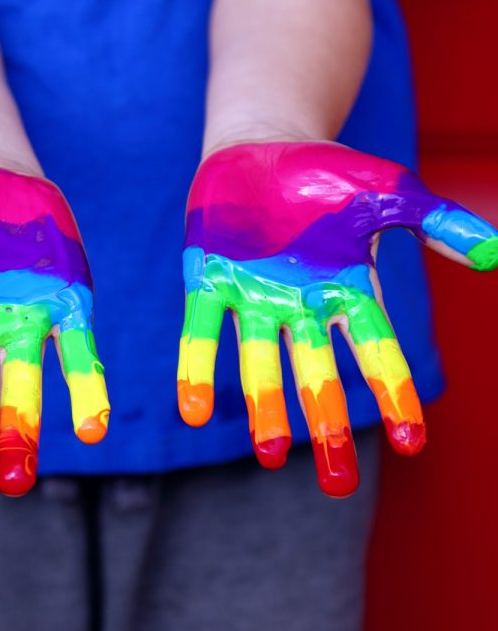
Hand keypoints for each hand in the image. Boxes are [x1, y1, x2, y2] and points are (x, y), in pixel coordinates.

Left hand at [179, 141, 497, 496]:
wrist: (262, 146)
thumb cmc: (329, 174)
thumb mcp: (390, 192)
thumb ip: (438, 222)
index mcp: (346, 288)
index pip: (376, 348)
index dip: (393, 392)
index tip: (410, 442)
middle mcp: (299, 304)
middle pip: (316, 372)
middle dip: (325, 422)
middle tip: (337, 483)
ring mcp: (251, 295)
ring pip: (260, 360)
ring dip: (264, 406)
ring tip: (269, 454)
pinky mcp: (207, 279)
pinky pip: (201, 330)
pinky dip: (198, 367)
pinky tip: (193, 410)